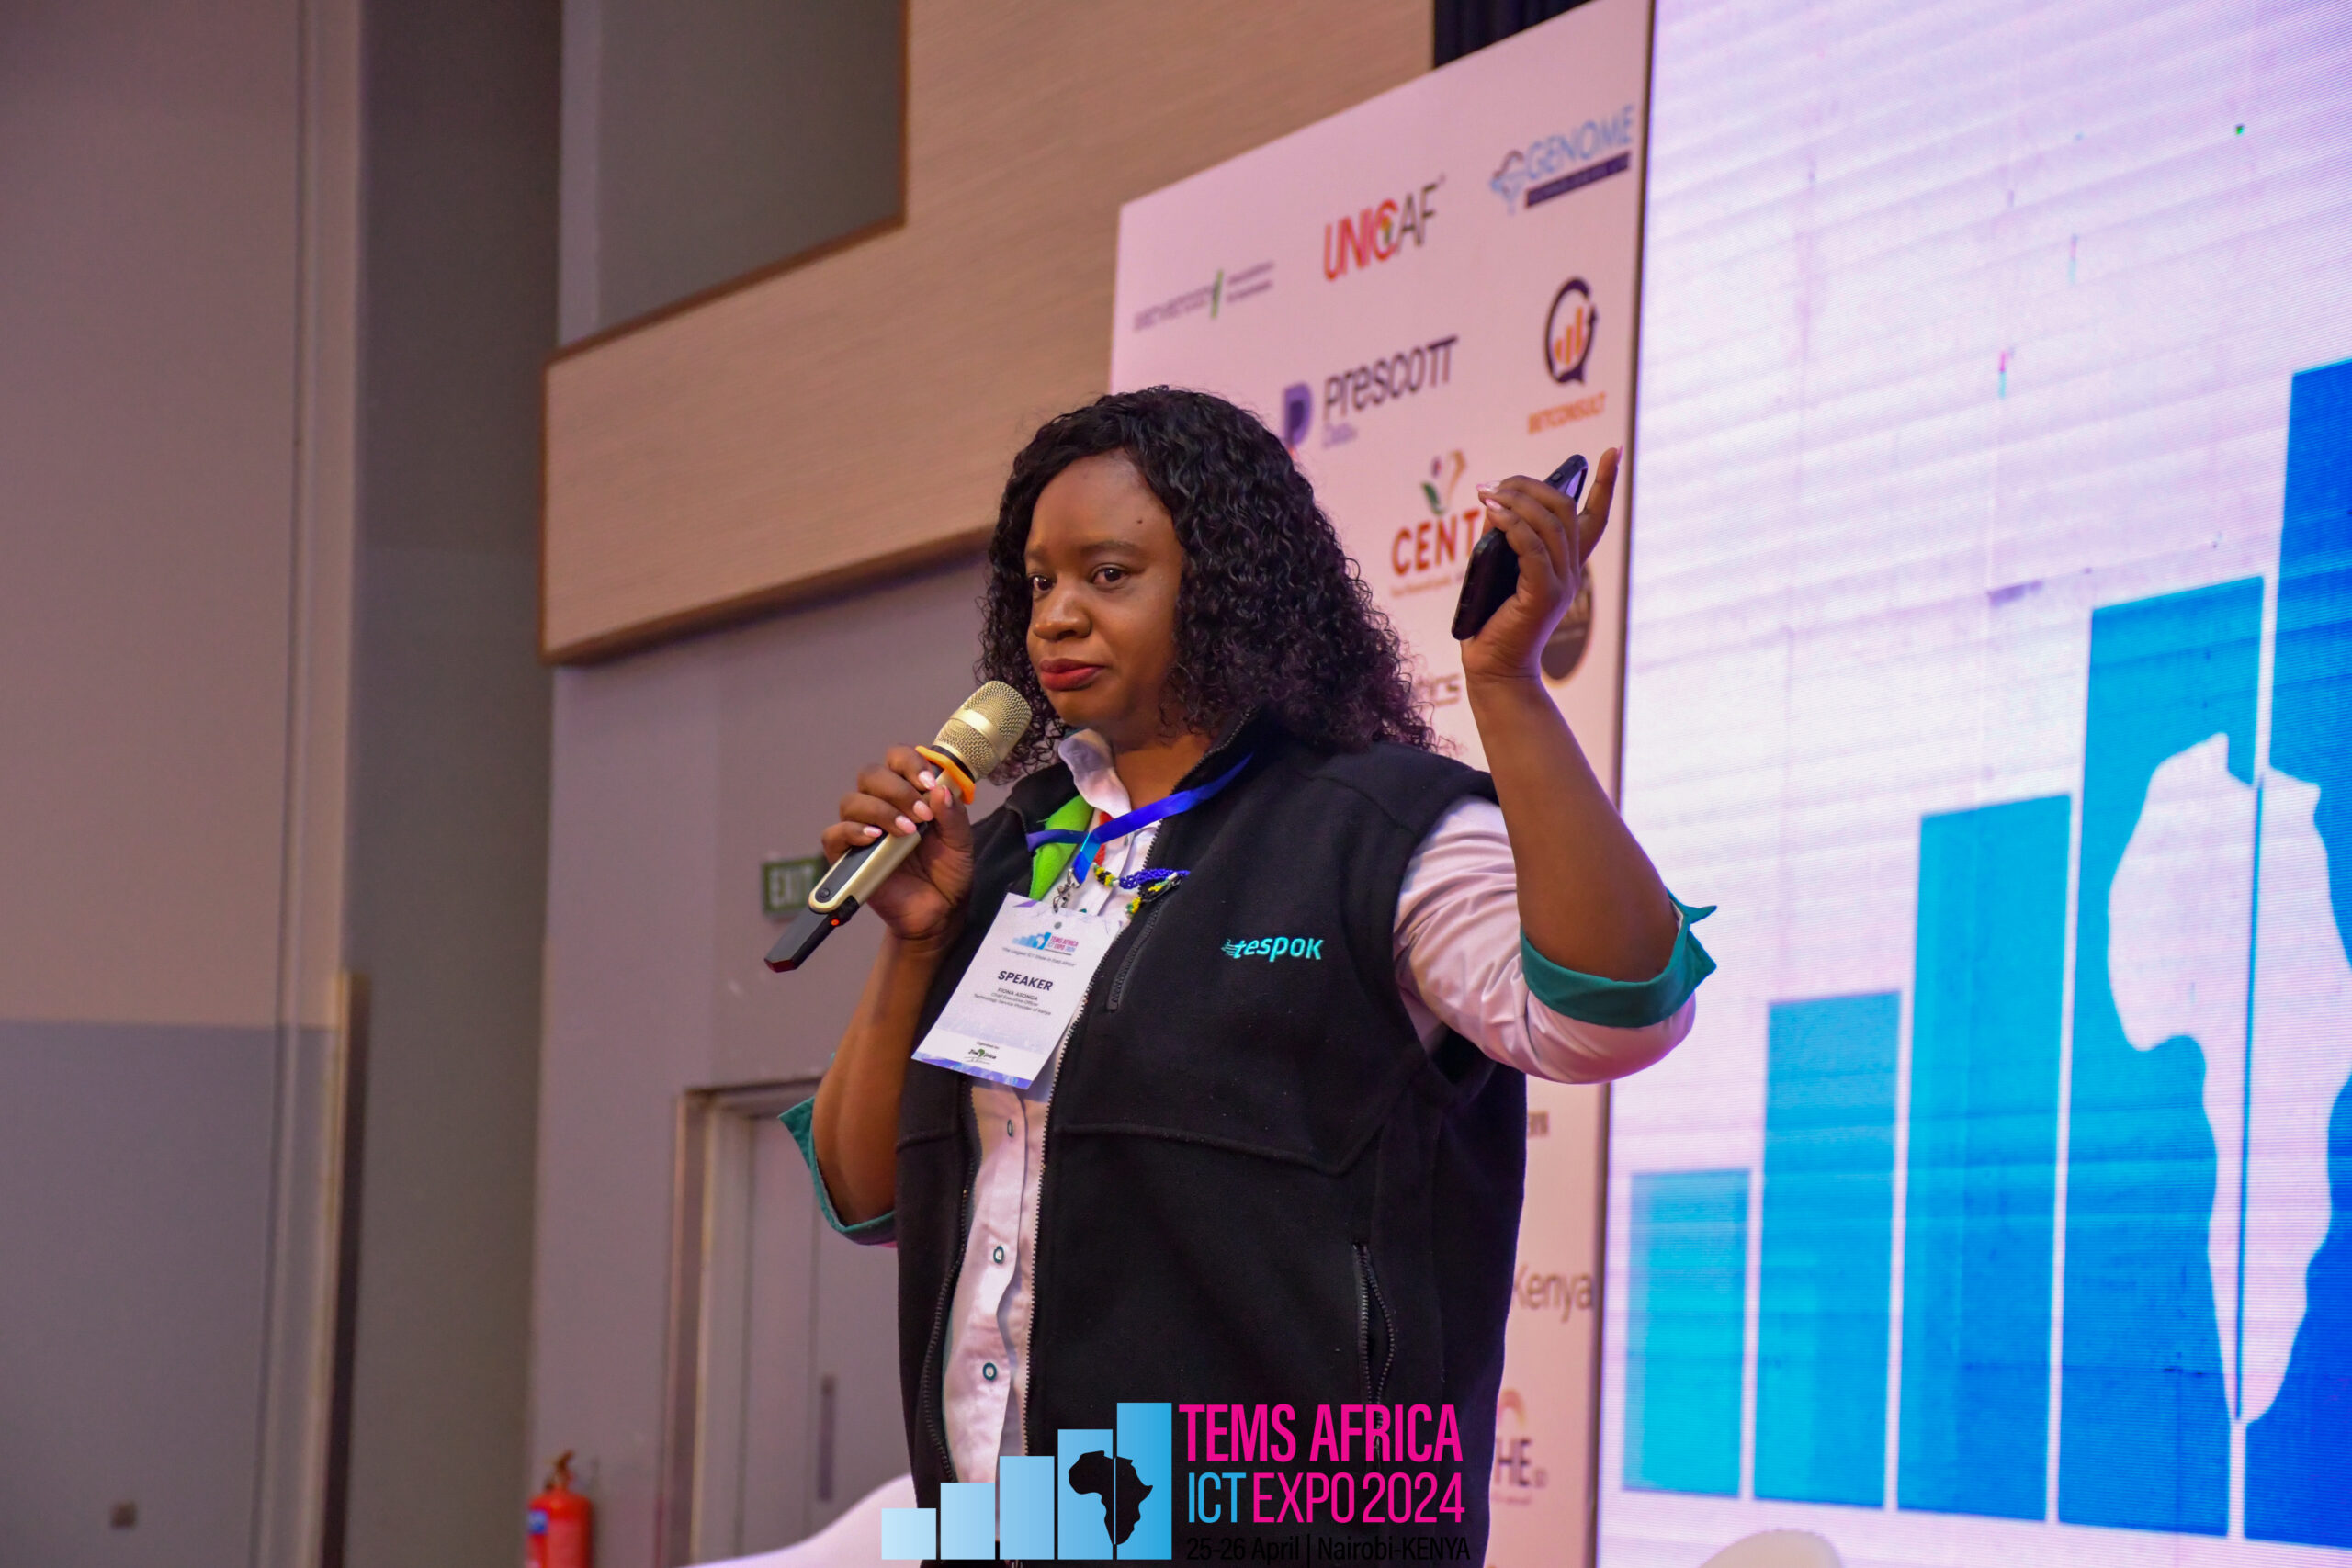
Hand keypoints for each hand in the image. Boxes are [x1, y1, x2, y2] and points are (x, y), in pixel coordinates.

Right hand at [820, 745, 974, 946]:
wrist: (939, 911)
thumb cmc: (947, 871)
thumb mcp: (960, 841)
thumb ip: (952, 814)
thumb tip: (939, 790)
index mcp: (908, 792)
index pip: (897, 758)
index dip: (910, 762)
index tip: (929, 783)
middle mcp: (882, 805)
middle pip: (871, 774)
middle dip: (898, 789)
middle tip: (921, 814)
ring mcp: (862, 829)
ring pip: (852, 801)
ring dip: (880, 811)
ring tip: (907, 832)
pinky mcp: (847, 856)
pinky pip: (834, 834)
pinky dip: (852, 831)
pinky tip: (875, 838)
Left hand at [1461, 447, 1619, 683]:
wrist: (1494, 668)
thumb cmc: (1492, 621)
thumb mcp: (1496, 567)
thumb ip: (1501, 534)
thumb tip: (1494, 500)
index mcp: (1567, 564)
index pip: (1593, 517)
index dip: (1606, 483)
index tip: (1613, 451)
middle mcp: (1571, 571)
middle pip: (1565, 509)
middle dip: (1531, 486)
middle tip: (1494, 485)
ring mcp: (1561, 583)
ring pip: (1549, 523)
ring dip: (1516, 501)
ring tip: (1486, 494)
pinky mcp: (1544, 595)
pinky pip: (1532, 548)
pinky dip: (1512, 525)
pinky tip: (1492, 513)